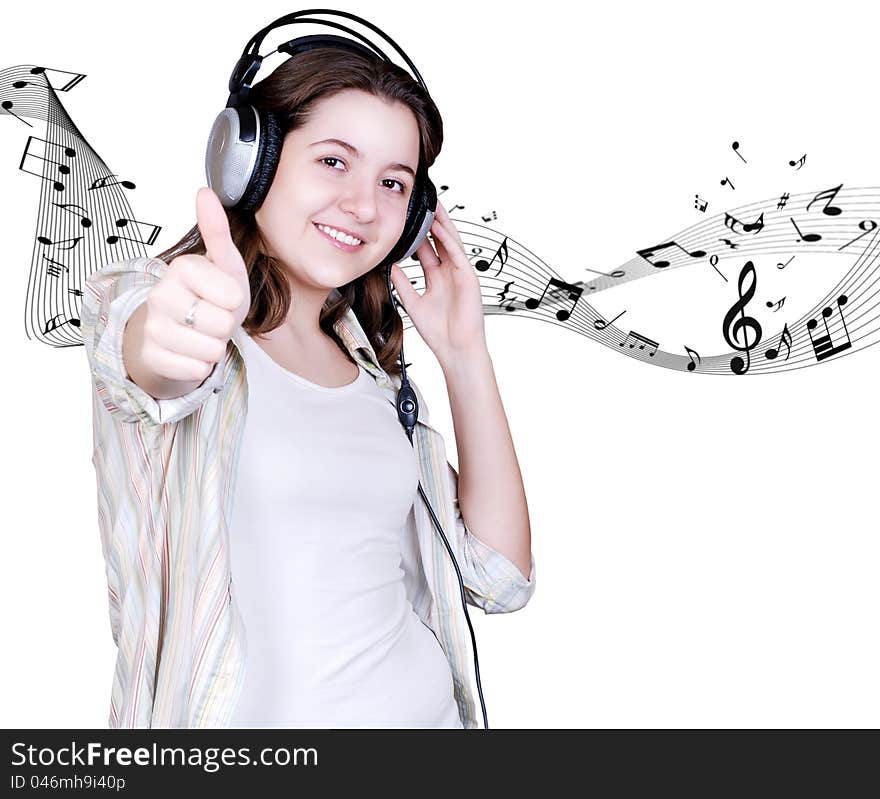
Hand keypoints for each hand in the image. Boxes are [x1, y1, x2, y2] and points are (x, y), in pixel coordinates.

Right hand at [141, 187, 250, 382]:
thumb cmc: (209, 299)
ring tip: (201, 334)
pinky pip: (196, 370)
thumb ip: (218, 232)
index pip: (233, 296)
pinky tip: (189, 352)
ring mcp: (152, 326)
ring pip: (210, 350)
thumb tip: (205, 192)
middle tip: (210, 318)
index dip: (234, 301)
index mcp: (181, 267)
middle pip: (222, 325)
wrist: (180, 336)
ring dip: (213, 347)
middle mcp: (160, 294)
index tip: (220, 296)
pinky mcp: (151, 356)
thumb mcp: (225, 267)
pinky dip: (200, 366)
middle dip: (224, 327)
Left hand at [389, 200, 486, 365]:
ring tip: (432, 204)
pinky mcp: (469, 278)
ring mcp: (460, 273)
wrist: (455, 350)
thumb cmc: (439, 332)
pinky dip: (449, 240)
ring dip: (442, 223)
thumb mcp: (413, 303)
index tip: (406, 217)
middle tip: (421, 201)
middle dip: (431, 220)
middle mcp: (449, 272)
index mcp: (437, 277)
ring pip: (450, 241)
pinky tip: (440, 228)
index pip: (426, 248)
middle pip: (439, 240)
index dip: (417, 232)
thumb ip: (403, 284)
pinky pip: (458, 254)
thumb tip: (389, 266)